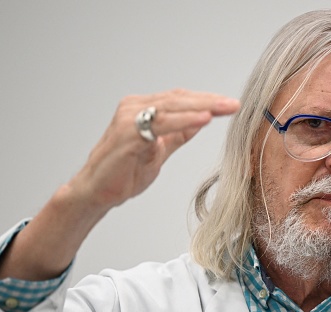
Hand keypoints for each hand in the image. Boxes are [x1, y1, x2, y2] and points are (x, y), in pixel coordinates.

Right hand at [0, 89, 238, 280]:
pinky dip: (184, 120)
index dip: (206, 100)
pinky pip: (161, 124)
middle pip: (179, 98)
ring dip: (202, 106)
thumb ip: (177, 135)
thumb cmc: (123, 172)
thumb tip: (200, 121)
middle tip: (234, 104)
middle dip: (210, 101)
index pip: (180, 99)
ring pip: (172, 106)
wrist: (96, 193)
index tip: (229, 105)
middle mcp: (134, 107)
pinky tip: (204, 119)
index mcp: (141, 108)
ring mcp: (129, 117)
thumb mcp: (159, 150)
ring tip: (225, 108)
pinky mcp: (127, 133)